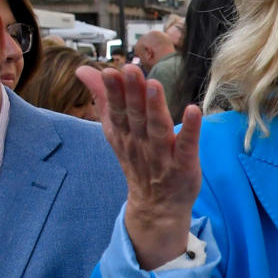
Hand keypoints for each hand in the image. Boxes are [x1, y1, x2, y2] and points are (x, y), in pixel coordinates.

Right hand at [79, 64, 202, 270]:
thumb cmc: (138, 161)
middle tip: (131, 70)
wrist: (156, 207)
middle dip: (132, 93)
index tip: (108, 71)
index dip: (112, 92)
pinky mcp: (184, 165)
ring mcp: (162, 156)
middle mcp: (140, 143)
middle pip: (135, 117)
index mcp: (124, 134)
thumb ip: (103, 100)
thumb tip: (83, 70)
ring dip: (156, 108)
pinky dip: (190, 130)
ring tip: (154, 85)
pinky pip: (186, 146)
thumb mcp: (116, 132)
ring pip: (157, 130)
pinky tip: (194, 111)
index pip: (116, 111)